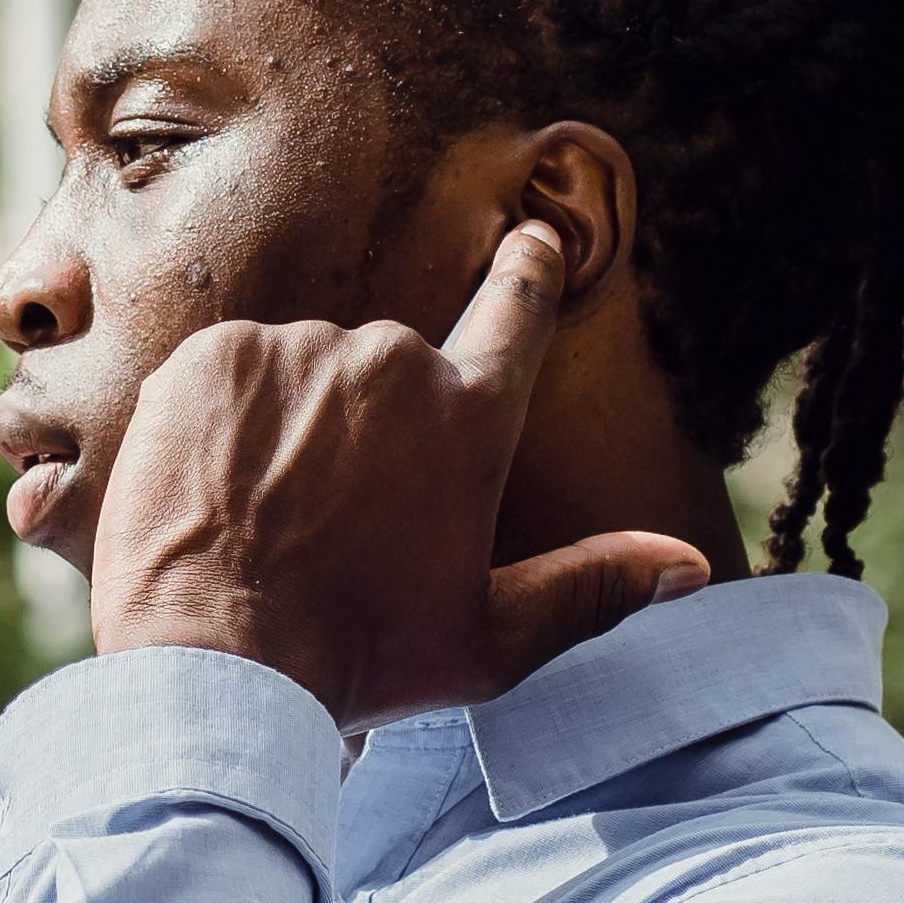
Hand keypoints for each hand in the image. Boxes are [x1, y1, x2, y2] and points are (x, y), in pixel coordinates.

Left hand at [87, 226, 711, 725]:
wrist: (219, 664)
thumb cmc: (358, 657)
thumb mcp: (491, 641)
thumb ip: (593, 589)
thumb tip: (689, 567)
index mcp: (469, 418)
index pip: (514, 316)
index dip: (526, 274)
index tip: (532, 238)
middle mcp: (392, 363)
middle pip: (386, 369)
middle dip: (362, 427)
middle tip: (327, 520)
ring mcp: (297, 350)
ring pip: (300, 370)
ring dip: (286, 424)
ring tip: (265, 515)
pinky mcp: (213, 355)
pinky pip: (224, 371)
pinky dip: (217, 421)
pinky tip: (214, 489)